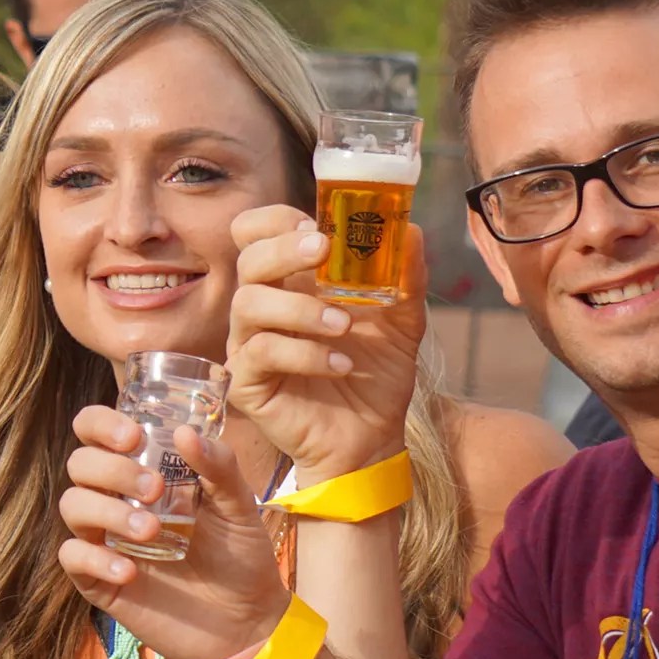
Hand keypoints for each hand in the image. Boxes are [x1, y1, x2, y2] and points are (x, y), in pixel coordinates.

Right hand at [55, 404, 291, 658]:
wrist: (246, 624)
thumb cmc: (241, 559)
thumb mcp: (240, 508)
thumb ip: (218, 468)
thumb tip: (185, 432)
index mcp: (143, 471)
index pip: (96, 432)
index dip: (100, 424)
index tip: (133, 437)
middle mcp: (116, 499)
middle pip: (80, 465)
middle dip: (112, 470)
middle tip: (155, 489)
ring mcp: (105, 539)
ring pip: (73, 506)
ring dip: (108, 511)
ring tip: (152, 531)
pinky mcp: (98, 580)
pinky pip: (72, 557)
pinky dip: (95, 559)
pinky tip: (130, 570)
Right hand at [224, 204, 429, 482]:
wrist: (372, 437)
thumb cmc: (376, 375)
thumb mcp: (404, 322)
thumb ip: (407, 277)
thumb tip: (412, 229)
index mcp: (292, 281)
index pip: (256, 234)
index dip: (276, 221)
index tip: (317, 226)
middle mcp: (264, 306)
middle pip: (248, 260)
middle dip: (283, 250)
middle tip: (323, 251)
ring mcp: (250, 343)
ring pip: (249, 304)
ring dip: (300, 308)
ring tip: (345, 326)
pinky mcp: (247, 381)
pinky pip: (260, 353)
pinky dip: (305, 354)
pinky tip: (341, 364)